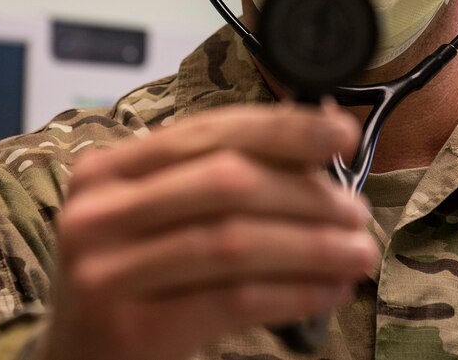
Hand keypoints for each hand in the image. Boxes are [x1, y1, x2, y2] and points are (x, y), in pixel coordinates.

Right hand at [38, 103, 375, 359]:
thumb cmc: (132, 279)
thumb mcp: (158, 218)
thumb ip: (221, 180)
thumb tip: (324, 154)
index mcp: (109, 169)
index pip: (210, 131)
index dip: (283, 128)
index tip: (344, 134)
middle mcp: (98, 211)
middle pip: (226, 181)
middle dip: (304, 194)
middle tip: (357, 213)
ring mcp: (107, 271)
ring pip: (234, 242)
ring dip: (312, 246)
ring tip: (359, 253)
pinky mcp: (131, 329)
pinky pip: (233, 300)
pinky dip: (293, 293)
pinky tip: (330, 292)